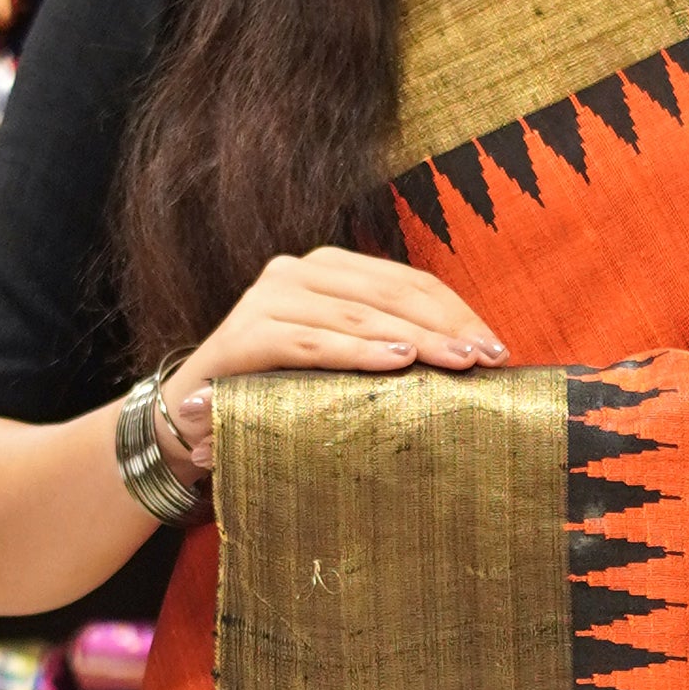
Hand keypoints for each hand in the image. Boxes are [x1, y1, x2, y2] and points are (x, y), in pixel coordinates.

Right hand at [159, 246, 506, 468]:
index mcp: (328, 270)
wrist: (193, 420)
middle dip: (445, 326)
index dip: (455, 311)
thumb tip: (468, 361)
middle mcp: (297, 271)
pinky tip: (396, 364)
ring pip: (357, 315)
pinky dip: (357, 353)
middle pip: (389, 293)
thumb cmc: (279, 393)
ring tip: (457, 363)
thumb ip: (387, 348)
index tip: (496, 348)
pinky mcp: (246, 334)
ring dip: (414, 339)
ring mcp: (268, 298)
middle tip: (487, 359)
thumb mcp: (340, 365)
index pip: (406, 281)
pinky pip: (313, 342)